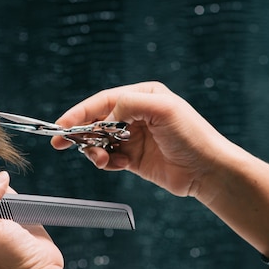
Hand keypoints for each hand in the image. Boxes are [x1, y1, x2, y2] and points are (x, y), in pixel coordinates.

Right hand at [51, 81, 230, 197]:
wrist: (208, 171)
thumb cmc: (191, 136)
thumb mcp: (162, 109)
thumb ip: (129, 104)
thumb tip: (104, 115)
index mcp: (142, 96)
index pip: (102, 101)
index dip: (79, 112)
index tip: (61, 125)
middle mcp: (136, 115)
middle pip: (96, 121)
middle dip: (80, 133)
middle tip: (60, 143)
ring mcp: (133, 137)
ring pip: (99, 141)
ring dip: (94, 151)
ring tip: (101, 160)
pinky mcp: (133, 158)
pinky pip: (109, 158)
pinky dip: (107, 163)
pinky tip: (117, 166)